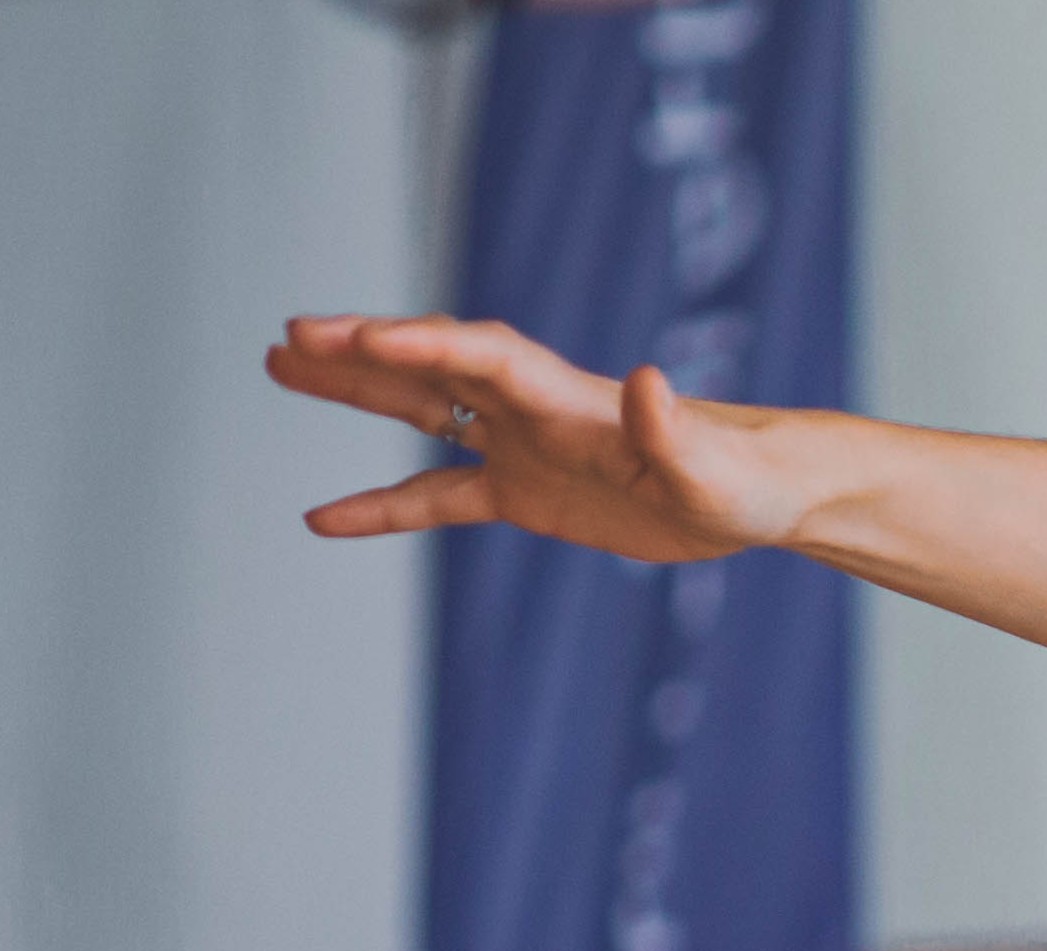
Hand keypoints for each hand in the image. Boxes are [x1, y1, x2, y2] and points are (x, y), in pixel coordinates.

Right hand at [268, 314, 817, 563]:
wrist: (766, 495)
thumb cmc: (747, 476)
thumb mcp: (713, 465)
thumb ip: (675, 427)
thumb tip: (650, 381)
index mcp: (571, 399)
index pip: (482, 359)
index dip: (423, 345)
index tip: (358, 337)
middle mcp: (535, 412)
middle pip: (432, 369)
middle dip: (361, 353)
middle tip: (289, 335)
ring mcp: (525, 450)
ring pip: (421, 414)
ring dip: (354, 392)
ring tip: (280, 366)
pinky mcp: (528, 496)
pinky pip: (439, 498)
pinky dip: (383, 506)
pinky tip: (323, 519)